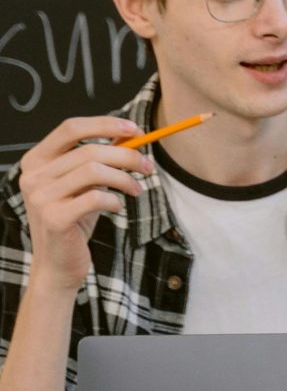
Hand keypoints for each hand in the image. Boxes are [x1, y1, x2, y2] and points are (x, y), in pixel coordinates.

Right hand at [18, 117, 150, 294]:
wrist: (58, 265)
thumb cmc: (73, 222)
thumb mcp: (84, 185)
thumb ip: (98, 160)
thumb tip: (130, 135)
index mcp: (36, 160)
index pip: (71, 127)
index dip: (105, 124)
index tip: (136, 130)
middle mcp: (33, 175)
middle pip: (88, 150)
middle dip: (126, 155)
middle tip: (148, 166)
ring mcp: (41, 197)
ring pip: (94, 171)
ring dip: (124, 178)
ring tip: (136, 189)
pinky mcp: (54, 218)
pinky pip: (96, 198)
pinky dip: (115, 200)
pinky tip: (118, 207)